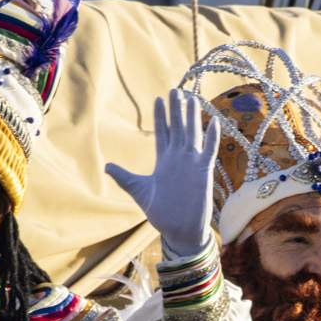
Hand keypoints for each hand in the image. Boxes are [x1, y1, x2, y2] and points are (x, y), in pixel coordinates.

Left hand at [104, 89, 216, 257]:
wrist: (179, 230)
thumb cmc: (161, 213)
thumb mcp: (139, 190)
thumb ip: (124, 177)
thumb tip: (106, 166)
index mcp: (164, 161)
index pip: (163, 132)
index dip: (161, 116)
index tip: (159, 99)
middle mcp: (179, 158)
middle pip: (178, 127)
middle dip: (176, 109)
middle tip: (175, 90)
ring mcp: (192, 163)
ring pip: (193, 134)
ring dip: (193, 117)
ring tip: (192, 98)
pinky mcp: (203, 172)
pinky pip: (209, 150)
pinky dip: (211, 137)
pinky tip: (213, 121)